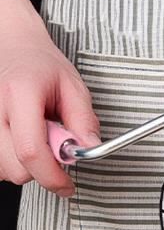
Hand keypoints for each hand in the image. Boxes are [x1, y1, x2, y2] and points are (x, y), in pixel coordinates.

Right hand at [0, 0, 99, 195]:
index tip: (67, 185)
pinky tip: (21, 138)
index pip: (31, 151)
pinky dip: (12, 159)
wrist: (11, 45)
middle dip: (41, 169)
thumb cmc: (40, 64)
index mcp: (20, 94)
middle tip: (54, 144)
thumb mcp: (73, 87)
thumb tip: (89, 149)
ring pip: (3, 169)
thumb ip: (83, 121)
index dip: (52, 176)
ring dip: (25, 163)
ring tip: (35, 135)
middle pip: (15, 168)